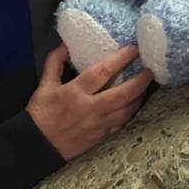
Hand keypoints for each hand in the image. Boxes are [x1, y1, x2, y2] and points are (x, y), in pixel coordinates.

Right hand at [27, 44, 152, 159]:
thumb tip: (66, 43)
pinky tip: (135, 104)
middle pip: (123, 94)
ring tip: (146, 85)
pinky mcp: (101, 138)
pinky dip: (131, 113)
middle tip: (150, 69)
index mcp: (75, 92)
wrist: (37, 144)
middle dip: (140, 81)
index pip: (102, 72)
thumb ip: (55, 61)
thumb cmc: (41, 112)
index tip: (134, 49)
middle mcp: (90, 109)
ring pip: (127, 111)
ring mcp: (98, 125)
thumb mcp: (44, 84)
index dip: (120, 59)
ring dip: (140, 97)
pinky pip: (122, 125)